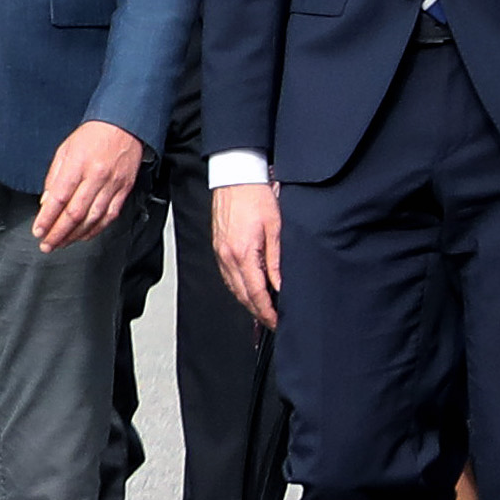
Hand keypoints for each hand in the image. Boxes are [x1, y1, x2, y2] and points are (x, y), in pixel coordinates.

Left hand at [30, 121, 146, 253]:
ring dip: (75, 235)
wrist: (124, 125)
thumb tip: (46, 203)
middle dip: (58, 233)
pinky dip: (95, 230)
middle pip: (75, 213)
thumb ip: (54, 177)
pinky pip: (109, 216)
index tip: (38, 230)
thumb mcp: (65, 150)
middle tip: (47, 244)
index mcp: (78, 165)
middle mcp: (96, 177)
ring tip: (61, 243)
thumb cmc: (93, 135)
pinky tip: (83, 236)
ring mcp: (112, 185)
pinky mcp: (124, 190)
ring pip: (92, 219)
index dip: (47, 218)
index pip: (59, 198)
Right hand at [213, 181, 281, 328]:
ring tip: (262, 310)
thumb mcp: (276, 229)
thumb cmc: (255, 197)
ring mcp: (220, 253)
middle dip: (257, 312)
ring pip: (233, 288)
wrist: (235, 177)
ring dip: (248, 302)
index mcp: (242, 253)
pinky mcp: (219, 248)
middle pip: (242, 295)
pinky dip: (238, 288)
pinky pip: (227, 276)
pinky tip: (248, 290)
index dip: (267, 311)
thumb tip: (280, 285)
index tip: (276, 321)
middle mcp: (228, 257)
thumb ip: (277, 261)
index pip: (256, 293)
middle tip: (272, 321)